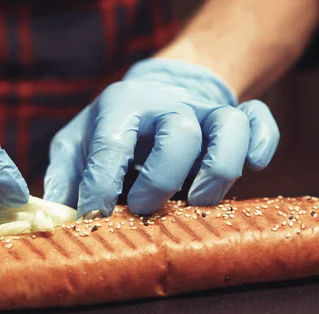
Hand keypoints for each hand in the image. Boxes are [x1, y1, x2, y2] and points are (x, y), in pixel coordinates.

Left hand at [43, 58, 278, 216]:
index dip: (101, 186)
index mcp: (121, 106)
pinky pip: (261, 121)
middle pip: (178, 134)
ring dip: (217, 170)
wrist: (159, 91)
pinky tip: (254, 166)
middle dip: (162, 179)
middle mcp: (167, 104)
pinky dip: (262, 143)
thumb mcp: (77, 142)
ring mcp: (206, 110)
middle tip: (145, 208)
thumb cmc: (112, 127)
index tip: (94, 216)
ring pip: (228, 128)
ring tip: (197, 201)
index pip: (111, 145)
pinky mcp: (235, 115)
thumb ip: (65, 175)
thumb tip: (56, 217)